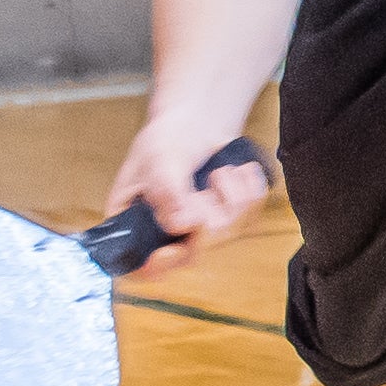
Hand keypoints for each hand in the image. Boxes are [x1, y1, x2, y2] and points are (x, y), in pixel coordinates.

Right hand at [106, 120, 273, 274]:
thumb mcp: (158, 159)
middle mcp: (168, 232)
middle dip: (208, 213)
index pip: (143, 265)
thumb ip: (167, 191)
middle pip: (194, 250)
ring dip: (230, 195)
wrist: (197, 120)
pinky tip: (239, 171)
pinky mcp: (230, 218)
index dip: (159, 266)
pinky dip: (250, 188)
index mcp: (134, 223)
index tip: (173, 250)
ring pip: (227, 232)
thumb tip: (180, 225)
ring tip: (220, 172)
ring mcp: (201, 229)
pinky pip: (250, 215)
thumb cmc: (167, 137)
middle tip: (208, 183)